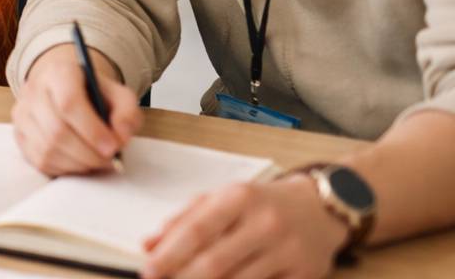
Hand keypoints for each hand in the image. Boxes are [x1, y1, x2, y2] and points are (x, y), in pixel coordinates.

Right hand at [12, 42, 141, 174]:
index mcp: (59, 72)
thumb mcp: (119, 95)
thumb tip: (120, 137)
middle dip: (88, 153)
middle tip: (109, 160)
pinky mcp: (19, 134)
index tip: (112, 148)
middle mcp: (33, 90)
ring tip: (96, 161)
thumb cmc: (94, 94)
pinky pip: (40, 160)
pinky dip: (64, 168)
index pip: (69, 102)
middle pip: (57, 130)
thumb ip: (127, 113)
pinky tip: (79, 162)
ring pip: (47, 148)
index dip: (92, 130)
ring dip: (78, 163)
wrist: (64, 90)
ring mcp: (22, 113)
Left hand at [141, 174, 349, 278]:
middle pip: (216, 262)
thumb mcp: (223, 199)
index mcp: (240, 198)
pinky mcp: (305, 275)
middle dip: (183, 278)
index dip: (169, 254)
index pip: (198, 230)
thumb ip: (184, 219)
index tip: (148, 270)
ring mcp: (288, 252)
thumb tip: (149, 245)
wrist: (321, 208)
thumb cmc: (262, 203)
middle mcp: (265, 224)